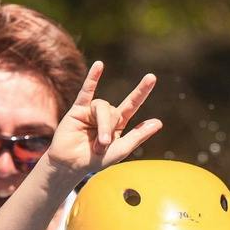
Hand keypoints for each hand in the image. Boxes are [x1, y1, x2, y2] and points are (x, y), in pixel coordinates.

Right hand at [43, 59, 161, 180]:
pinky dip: (93, 78)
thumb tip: (159, 122)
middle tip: (102, 145)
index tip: (151, 78)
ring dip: (101, 126)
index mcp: (118, 124)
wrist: (71, 165)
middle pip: (114, 112)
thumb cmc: (96, 161)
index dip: (141, 92)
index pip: (132, 105)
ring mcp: (91, 111)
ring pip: (102, 108)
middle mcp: (105, 115)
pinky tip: (99, 65)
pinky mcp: (77, 109)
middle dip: (109, 129)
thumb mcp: (121, 150)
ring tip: (97, 143)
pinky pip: (86, 91)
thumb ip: (138, 135)